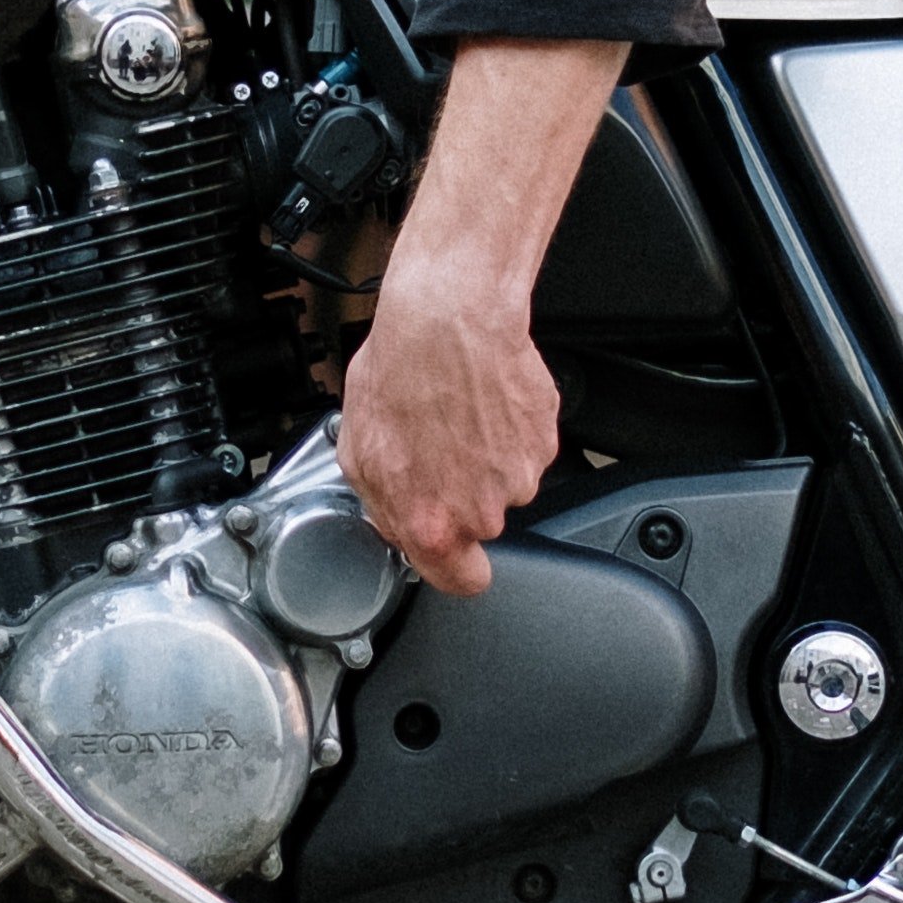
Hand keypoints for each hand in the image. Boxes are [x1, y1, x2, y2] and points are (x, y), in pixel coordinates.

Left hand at [340, 261, 564, 594]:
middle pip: (479, 523)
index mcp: (433, 522)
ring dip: (482, 458)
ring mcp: (520, 474)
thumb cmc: (401, 374)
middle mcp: (483, 509)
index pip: (462, 583)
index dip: (456, 570)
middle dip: (459, 494)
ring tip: (454, 415)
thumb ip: (382, 505)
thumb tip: (396, 522)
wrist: (449, 319)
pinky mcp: (545, 439)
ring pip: (503, 483)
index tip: (454, 557)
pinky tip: (479, 401)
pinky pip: (524, 448)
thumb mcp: (357, 451)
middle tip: (434, 447)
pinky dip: (507, 429)